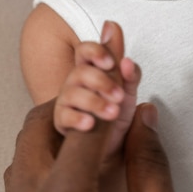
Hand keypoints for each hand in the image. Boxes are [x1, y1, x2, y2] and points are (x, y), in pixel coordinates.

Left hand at [3, 100, 184, 191]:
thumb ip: (150, 164)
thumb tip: (143, 115)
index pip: (84, 128)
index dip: (108, 95)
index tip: (122, 72)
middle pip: (38, 125)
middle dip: (73, 103)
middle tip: (105, 99)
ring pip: (25, 148)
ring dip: (57, 128)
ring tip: (96, 128)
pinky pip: (22, 174)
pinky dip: (48, 154)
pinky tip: (80, 161)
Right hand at [54, 21, 140, 155]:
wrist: (112, 141)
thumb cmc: (116, 108)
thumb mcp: (128, 90)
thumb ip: (130, 72)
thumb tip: (127, 61)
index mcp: (91, 67)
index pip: (85, 50)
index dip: (96, 52)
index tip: (111, 63)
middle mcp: (76, 80)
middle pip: (80, 71)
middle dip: (101, 82)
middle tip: (119, 96)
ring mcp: (67, 99)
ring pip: (73, 93)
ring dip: (95, 102)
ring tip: (112, 112)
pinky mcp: (62, 119)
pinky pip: (64, 116)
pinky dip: (78, 119)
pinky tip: (90, 123)